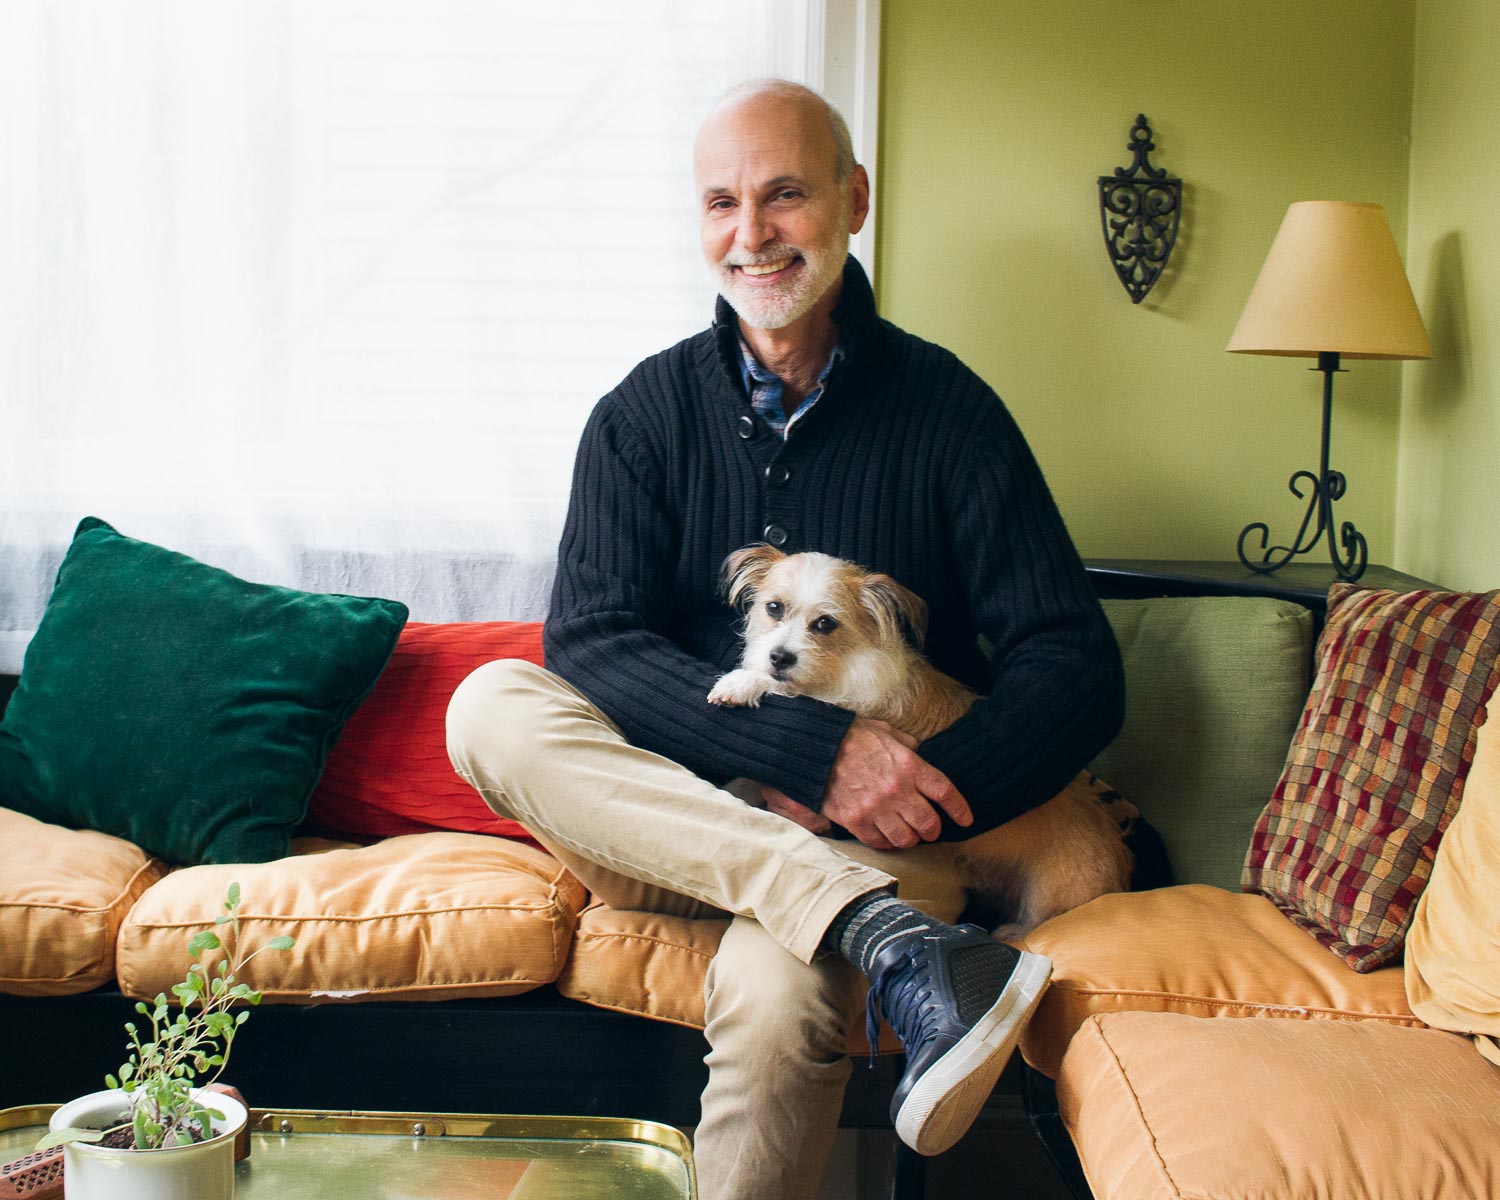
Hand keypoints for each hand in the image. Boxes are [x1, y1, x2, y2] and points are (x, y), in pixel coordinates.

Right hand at [770, 717, 971, 850]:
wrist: (816, 747)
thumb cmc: (853, 737)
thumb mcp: (887, 732)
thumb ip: (909, 746)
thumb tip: (923, 752)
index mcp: (909, 765)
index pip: (945, 792)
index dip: (960, 809)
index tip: (966, 819)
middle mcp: (896, 789)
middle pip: (930, 824)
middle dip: (933, 830)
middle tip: (930, 828)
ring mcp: (876, 808)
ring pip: (907, 839)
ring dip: (910, 838)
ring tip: (906, 832)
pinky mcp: (856, 820)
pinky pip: (880, 843)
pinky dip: (885, 842)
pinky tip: (884, 833)